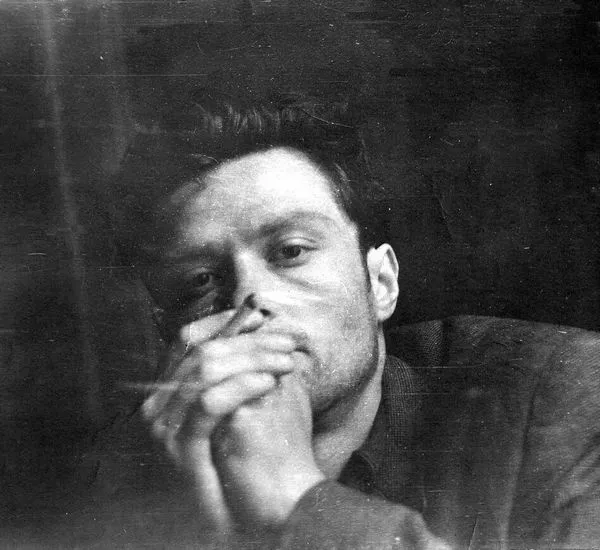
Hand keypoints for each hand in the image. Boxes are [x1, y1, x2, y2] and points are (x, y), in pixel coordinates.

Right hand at [141, 308, 314, 533]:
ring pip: (207, 369)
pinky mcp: (179, 446)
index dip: (226, 321)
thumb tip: (257, 320)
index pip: (191, 337)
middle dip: (250, 341)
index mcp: (170, 388)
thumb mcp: (241, 403)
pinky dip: (242, 385)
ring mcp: (165, 425)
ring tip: (286, 362)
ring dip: (253, 359)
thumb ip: (241, 364)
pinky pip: (210, 402)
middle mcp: (159, 402)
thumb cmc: (243, 457)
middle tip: (287, 341)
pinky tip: (270, 382)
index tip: (262, 317)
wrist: (238, 514)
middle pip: (203, 350)